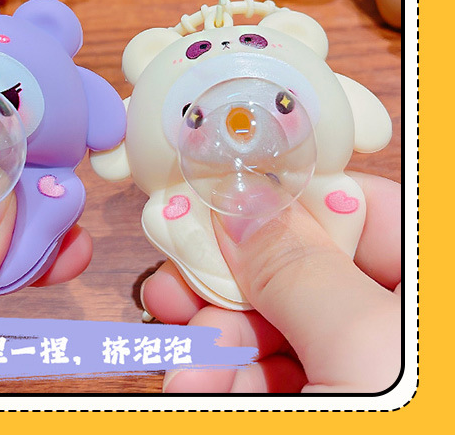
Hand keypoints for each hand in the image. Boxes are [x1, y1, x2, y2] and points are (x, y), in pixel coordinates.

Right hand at [141, 173, 400, 392]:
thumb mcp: (363, 346)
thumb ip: (295, 266)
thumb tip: (236, 201)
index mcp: (423, 280)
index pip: (352, 204)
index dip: (277, 201)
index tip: (209, 207)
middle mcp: (395, 318)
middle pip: (299, 268)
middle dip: (227, 286)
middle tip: (176, 291)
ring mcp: (367, 365)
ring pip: (276, 327)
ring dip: (216, 343)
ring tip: (184, 369)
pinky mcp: (331, 398)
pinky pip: (275, 376)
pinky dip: (229, 379)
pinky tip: (198, 387)